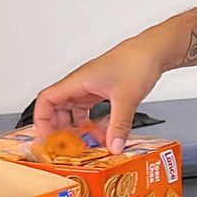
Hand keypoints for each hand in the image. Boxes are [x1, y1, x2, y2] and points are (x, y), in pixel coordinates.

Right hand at [33, 32, 168, 152]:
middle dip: (57, 127)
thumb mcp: (127, 97)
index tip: (48, 137)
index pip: (46, 99)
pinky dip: (88, 121)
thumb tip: (113, 146)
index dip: (42, 120)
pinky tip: (97, 132)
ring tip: (79, 143)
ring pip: (72, 108)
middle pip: (56, 107)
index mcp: (78, 81)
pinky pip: (87, 108)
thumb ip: (119, 125)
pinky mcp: (102, 89)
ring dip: (73, 126)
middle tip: (63, 146)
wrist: (154, 50)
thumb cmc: (137, 61)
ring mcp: (91, 86)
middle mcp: (81, 83)